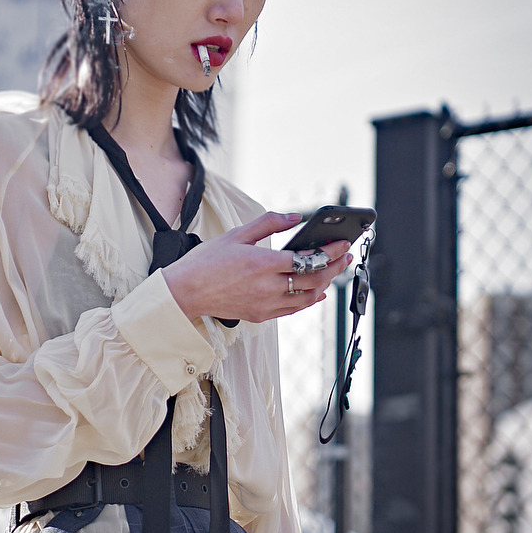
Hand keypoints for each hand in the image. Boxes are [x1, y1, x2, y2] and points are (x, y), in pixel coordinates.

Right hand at [162, 212, 352, 323]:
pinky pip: (293, 309)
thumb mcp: (237, 234)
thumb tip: (295, 217)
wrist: (185, 292)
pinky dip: (309, 300)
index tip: (343, 243)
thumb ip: (269, 223)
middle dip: (335, 267)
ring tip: (334, 272)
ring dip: (325, 284)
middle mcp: (267, 287)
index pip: (308, 259)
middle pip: (314, 280)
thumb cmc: (206, 262)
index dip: (330, 251)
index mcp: (263, 263)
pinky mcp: (261, 315)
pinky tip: (316, 292)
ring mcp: (265, 304)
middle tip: (346, 257)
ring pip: (307, 298)